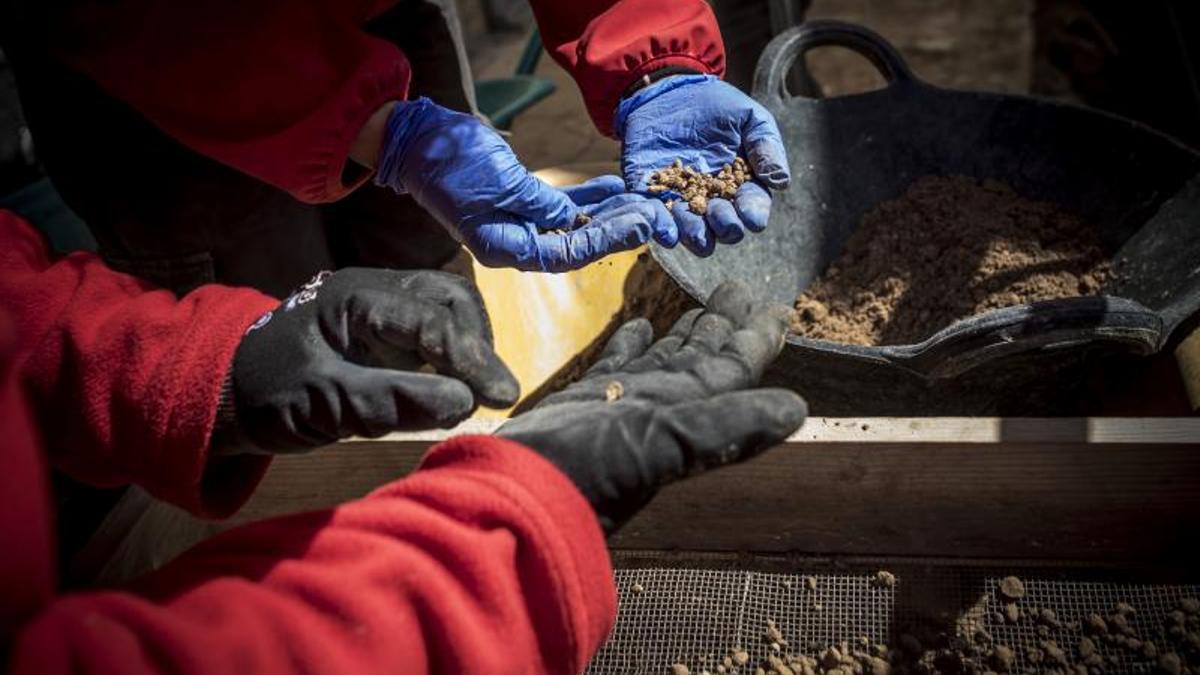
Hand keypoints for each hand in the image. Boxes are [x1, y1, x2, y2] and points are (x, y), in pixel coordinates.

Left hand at [216, 268, 518, 453]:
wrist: (231, 393)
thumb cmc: (269, 394)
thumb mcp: (322, 403)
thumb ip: (389, 401)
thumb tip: (463, 403)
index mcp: (356, 297)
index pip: (431, 318)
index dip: (472, 357)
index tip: (503, 398)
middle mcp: (378, 291)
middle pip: (452, 298)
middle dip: (478, 343)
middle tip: (493, 394)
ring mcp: (386, 307)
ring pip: (450, 311)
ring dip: (472, 349)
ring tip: (478, 393)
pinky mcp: (390, 330)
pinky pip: (437, 332)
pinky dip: (457, 357)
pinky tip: (458, 389)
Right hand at [374, 98, 672, 271]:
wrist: (419, 139)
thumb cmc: (452, 162)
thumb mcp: (499, 182)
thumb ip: (539, 203)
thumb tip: (574, 219)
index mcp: (505, 247)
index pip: (567, 253)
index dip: (606, 240)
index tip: (640, 226)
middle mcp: (516, 241)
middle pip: (577, 241)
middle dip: (616, 227)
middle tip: (653, 214)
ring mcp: (520, 221)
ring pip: (574, 222)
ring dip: (608, 212)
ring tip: (644, 200)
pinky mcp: (522, 200)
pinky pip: (563, 203)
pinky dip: (589, 196)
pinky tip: (617, 187)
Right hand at [497, 280, 806, 533]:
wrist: (512, 497)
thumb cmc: (584, 472)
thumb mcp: (663, 444)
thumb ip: (727, 427)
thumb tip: (797, 410)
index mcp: (686, 414)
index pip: (734, 369)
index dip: (757, 339)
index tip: (779, 308)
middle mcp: (661, 409)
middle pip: (704, 358)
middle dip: (725, 325)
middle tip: (742, 289)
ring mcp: (622, 406)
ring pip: (665, 359)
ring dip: (686, 331)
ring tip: (704, 301)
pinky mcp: (584, 403)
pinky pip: (619, 365)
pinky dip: (633, 344)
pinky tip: (641, 323)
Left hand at [616, 74, 790, 255]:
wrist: (669, 93)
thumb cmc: (716, 106)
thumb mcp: (748, 118)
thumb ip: (765, 145)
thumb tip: (780, 181)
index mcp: (742, 186)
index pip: (752, 209)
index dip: (753, 214)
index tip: (751, 216)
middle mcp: (714, 202)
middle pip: (724, 230)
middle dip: (724, 226)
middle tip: (717, 213)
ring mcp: (683, 203)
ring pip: (692, 234)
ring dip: (693, 234)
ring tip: (690, 226)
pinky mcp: (653, 199)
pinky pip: (656, 222)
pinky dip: (658, 228)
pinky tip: (658, 226)